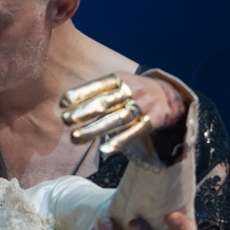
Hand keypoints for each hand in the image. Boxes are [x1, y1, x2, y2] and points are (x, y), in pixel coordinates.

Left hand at [60, 72, 185, 155]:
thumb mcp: (117, 83)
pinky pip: (135, 132)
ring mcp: (143, 105)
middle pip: (106, 103)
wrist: (166, 94)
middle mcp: (133, 90)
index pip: (98, 85)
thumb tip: (65, 106)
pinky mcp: (153, 121)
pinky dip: (120, 142)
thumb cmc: (131, 91)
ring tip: (75, 138)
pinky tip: (103, 151)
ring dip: (95, 130)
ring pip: (117, 119)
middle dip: (85, 111)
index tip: (62, 104)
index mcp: (121, 78)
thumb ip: (96, 92)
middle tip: (66, 121)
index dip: (80, 94)